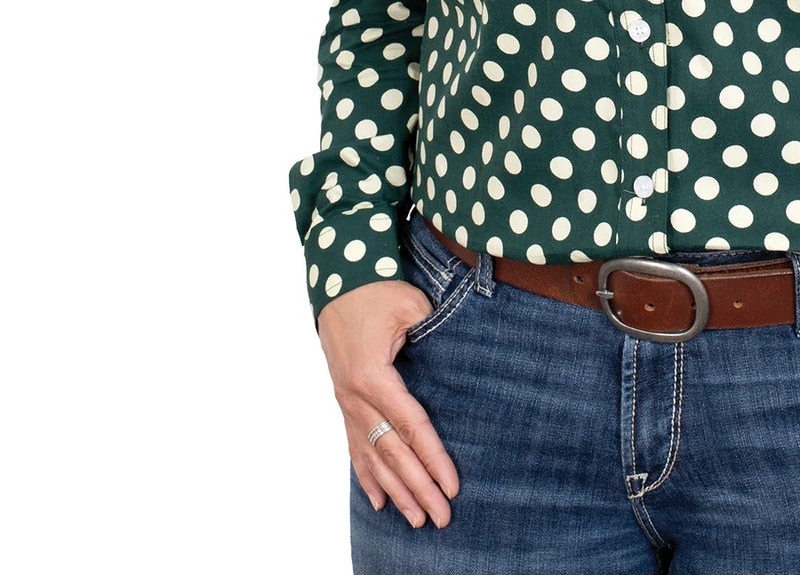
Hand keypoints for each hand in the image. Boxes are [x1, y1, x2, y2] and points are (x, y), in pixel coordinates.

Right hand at [317, 281, 461, 527]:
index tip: (452, 486)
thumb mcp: (412, 307)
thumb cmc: (379, 290)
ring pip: (372, 456)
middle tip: (440, 517)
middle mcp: (356, 396)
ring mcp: (346, 402)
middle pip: (392, 452)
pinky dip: (367, 476)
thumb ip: (433, 336)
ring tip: (415, 520)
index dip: (433, 458)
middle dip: (418, 487)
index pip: (411, 427)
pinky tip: (380, 501)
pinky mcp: (344, 400)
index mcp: (373, 376)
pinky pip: (355, 446)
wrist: (340, 279)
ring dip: (395, 490)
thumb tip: (459, 363)